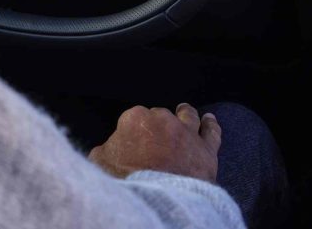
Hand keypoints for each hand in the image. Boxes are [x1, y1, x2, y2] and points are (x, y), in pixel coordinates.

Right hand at [88, 103, 221, 181]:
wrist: (158, 201)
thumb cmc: (126, 181)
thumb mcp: (100, 163)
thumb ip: (104, 150)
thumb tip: (107, 149)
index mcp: (135, 119)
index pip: (133, 118)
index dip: (132, 131)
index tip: (131, 143)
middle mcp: (163, 119)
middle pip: (159, 116)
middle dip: (157, 125)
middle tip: (154, 139)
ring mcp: (187, 133)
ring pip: (187, 116)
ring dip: (185, 113)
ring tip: (185, 109)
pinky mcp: (206, 150)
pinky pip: (211, 132)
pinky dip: (211, 125)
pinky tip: (210, 120)